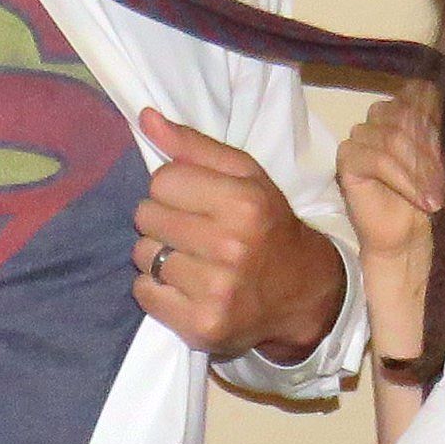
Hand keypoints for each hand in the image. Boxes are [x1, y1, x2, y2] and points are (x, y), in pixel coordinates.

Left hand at [132, 107, 344, 360]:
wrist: (302, 294)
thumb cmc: (269, 227)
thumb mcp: (247, 177)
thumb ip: (195, 146)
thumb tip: (145, 117)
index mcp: (244, 203)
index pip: (162, 180)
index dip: (174, 188)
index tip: (195, 202)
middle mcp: (231, 247)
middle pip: (147, 216)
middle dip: (163, 220)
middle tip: (193, 232)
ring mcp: (215, 291)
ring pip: (142, 255)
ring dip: (158, 255)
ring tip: (190, 260)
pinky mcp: (201, 326)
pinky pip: (143, 293)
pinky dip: (156, 289)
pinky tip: (184, 287)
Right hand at [335, 86, 442, 341]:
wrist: (411, 240)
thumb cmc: (435, 197)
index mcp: (409, 105)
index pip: (424, 93)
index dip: (444, 120)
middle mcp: (383, 114)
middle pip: (408, 113)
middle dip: (436, 147)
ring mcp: (362, 135)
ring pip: (394, 136)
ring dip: (423, 169)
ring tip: (442, 197)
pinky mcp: (347, 159)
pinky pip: (376, 159)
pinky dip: (405, 180)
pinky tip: (425, 201)